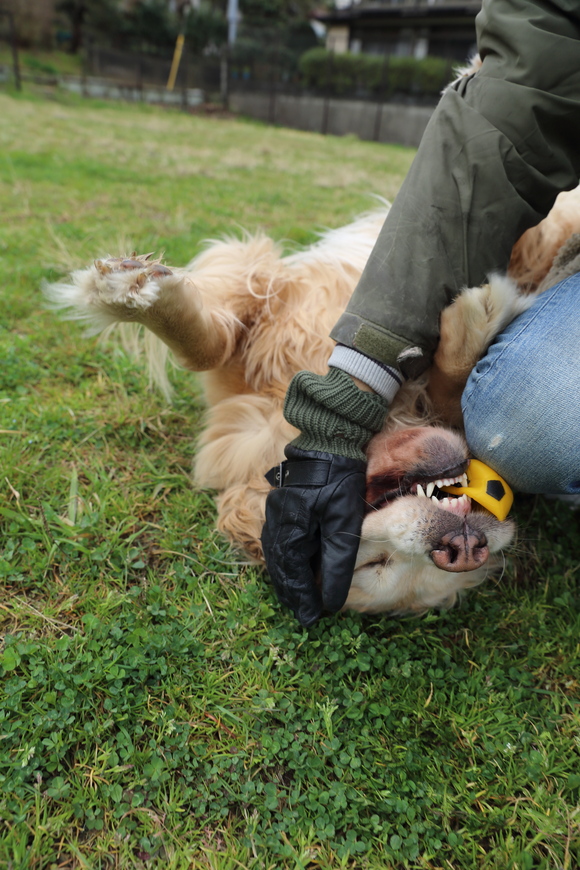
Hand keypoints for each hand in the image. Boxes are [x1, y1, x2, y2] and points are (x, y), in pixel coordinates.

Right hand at [261, 446, 366, 626]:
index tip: (311, 619)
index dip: (302, 598)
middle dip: (291, 592)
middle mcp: (276, 521)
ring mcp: (278, 511)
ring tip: (298, 596)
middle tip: (303, 615)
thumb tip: (333, 599)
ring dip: (288, 577)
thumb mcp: (343, 521)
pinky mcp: (285, 503)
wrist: (329, 437)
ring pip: (278, 553)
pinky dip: (289, 558)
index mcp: (288, 528)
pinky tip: (298, 564)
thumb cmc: (339, 477)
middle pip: (280, 566)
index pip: (292, 574)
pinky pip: (281, 539)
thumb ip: (338, 561)